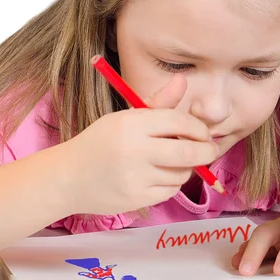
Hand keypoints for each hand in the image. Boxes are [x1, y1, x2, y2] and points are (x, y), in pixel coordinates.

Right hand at [61, 74, 218, 214]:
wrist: (68, 177)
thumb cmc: (101, 142)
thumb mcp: (126, 118)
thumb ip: (158, 103)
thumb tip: (183, 80)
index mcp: (131, 124)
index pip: (178, 121)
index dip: (198, 127)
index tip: (203, 133)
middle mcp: (134, 150)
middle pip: (188, 152)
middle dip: (207, 151)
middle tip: (210, 150)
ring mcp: (135, 177)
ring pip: (181, 174)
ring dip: (185, 168)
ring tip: (172, 163)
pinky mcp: (136, 199)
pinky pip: (170, 191)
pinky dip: (171, 184)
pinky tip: (158, 177)